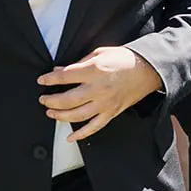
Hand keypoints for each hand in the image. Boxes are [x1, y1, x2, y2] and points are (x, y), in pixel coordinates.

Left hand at [38, 47, 164, 139]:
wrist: (148, 69)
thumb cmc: (124, 59)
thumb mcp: (100, 53)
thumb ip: (79, 63)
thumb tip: (60, 71)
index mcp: (94, 71)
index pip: (64, 77)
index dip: (49, 79)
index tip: (42, 80)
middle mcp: (98, 89)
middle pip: (66, 100)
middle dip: (50, 100)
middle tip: (43, 99)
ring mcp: (105, 103)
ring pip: (76, 115)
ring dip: (60, 116)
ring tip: (51, 113)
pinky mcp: (112, 112)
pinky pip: (94, 127)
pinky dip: (81, 134)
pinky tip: (69, 137)